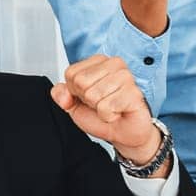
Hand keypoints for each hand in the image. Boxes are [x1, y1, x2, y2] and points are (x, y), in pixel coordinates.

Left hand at [51, 55, 165, 168]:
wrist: (124, 133)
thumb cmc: (103, 116)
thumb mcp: (75, 105)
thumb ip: (61, 94)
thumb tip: (63, 92)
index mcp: (99, 62)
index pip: (71, 73)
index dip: (75, 91)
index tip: (89, 97)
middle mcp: (114, 64)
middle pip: (81, 82)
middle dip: (88, 99)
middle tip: (102, 102)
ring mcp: (126, 77)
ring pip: (93, 94)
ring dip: (99, 108)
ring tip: (111, 107)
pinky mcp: (133, 92)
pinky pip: (106, 106)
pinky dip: (109, 116)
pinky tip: (118, 112)